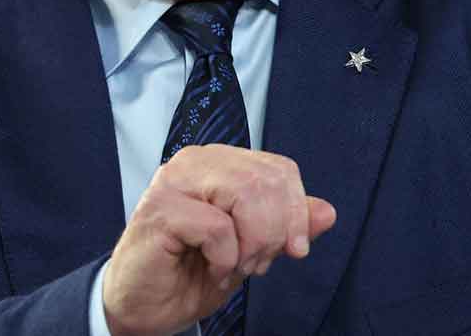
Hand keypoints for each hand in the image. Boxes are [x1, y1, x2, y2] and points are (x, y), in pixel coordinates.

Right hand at [101, 145, 336, 335]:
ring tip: (237, 265)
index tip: (294, 249)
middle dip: (275, 232)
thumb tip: (327, 212)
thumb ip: (287, 227)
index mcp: (218, 163)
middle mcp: (194, 162)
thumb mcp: (252, 250)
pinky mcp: (160, 209)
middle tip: (257, 263)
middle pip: (266, 180)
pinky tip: (211, 268)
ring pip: (246, 193)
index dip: (296, 211)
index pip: (279, 169)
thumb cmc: (189, 274)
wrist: (143, 308)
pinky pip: (218, 228)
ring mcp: (174, 182)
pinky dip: (225, 258)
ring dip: (252, 243)